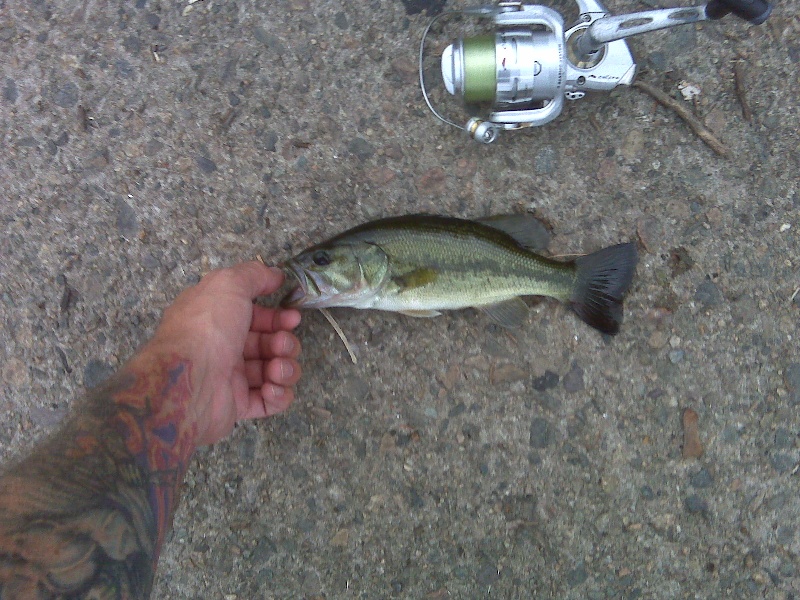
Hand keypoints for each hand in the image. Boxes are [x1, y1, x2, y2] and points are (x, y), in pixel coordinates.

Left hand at [150, 261, 301, 444]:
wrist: (188, 381)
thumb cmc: (207, 328)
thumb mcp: (228, 285)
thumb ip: (254, 275)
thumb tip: (275, 275)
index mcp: (218, 319)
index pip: (256, 316)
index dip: (278, 316)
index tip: (293, 317)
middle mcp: (224, 346)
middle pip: (269, 343)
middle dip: (284, 343)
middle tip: (281, 345)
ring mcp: (231, 378)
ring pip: (274, 371)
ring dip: (285, 368)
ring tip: (276, 369)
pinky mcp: (238, 405)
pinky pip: (270, 400)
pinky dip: (278, 394)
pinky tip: (271, 388)